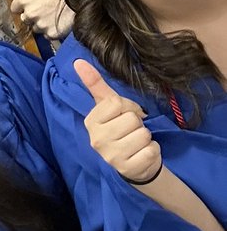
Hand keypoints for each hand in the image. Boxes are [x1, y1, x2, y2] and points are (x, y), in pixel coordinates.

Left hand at [3, 0, 73, 39]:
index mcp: (23, 0)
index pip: (15, 8)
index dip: (24, 4)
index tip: (34, 0)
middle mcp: (29, 14)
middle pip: (25, 18)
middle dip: (33, 14)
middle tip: (46, 6)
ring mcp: (41, 25)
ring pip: (36, 28)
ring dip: (42, 23)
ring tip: (54, 12)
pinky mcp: (52, 34)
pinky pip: (48, 35)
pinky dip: (53, 30)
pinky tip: (60, 20)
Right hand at [73, 59, 161, 183]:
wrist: (133, 163)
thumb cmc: (121, 129)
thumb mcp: (109, 107)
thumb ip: (95, 84)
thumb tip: (78, 61)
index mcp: (91, 122)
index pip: (116, 103)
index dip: (127, 107)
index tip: (123, 116)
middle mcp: (96, 140)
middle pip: (131, 119)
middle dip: (138, 124)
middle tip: (130, 132)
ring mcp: (111, 157)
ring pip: (143, 134)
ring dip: (146, 138)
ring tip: (137, 144)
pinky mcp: (127, 169)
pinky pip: (151, 151)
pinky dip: (152, 151)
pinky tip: (142, 154)